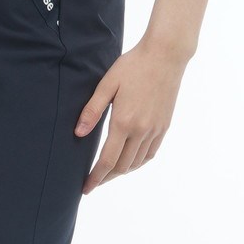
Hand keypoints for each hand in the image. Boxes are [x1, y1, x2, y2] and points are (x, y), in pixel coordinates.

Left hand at [75, 38, 189, 193]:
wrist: (166, 55)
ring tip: (108, 173)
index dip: (95, 178)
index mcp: (124, 122)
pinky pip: (150, 154)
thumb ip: (92, 111)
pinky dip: (137, 163)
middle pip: (121, 166)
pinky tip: (129, 162)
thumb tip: (78, 134)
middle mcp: (141, 130)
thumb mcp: (107, 85)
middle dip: (106, 177)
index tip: (86, 188)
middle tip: (93, 181)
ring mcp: (155, 130)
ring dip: (121, 172)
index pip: (107, 161)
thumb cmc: (133, 66)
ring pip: (136, 163)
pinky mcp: (164, 126)